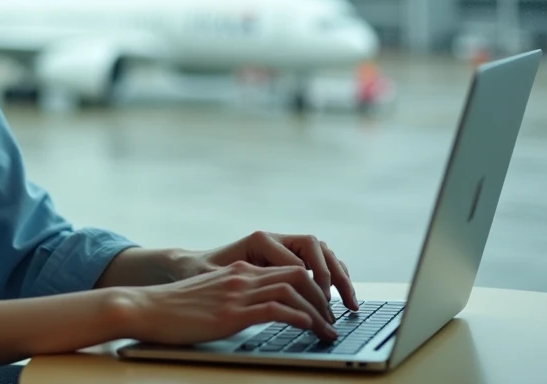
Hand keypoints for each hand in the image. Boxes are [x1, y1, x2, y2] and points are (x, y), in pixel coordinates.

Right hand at [122, 261, 339, 345]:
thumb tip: (256, 313)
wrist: (145, 306)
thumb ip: (233, 299)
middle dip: (323, 297)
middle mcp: (241, 277)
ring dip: (318, 310)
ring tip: (328, 330)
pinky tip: (308, 328)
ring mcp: (237, 293)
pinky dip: (298, 317)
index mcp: (238, 272)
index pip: (287, 269)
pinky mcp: (231, 312)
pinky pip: (275, 309)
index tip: (324, 307)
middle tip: (334, 319)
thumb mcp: (209, 297)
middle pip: (297, 275)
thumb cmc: (173, 308)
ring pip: (293, 290)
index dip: (312, 287)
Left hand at [199, 231, 357, 311]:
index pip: (296, 261)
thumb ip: (232, 280)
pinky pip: (321, 261)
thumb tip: (256, 287)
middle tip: (341, 304)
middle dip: (332, 276)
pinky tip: (343, 297)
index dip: (310, 285)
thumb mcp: (212, 276)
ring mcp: (285, 245)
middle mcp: (276, 238)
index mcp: (260, 239)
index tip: (317, 307)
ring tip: (351, 303)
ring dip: (339, 276)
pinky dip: (335, 276)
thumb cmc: (202, 271)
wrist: (195, 264)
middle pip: (316, 248)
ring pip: (323, 253)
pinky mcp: (290, 255)